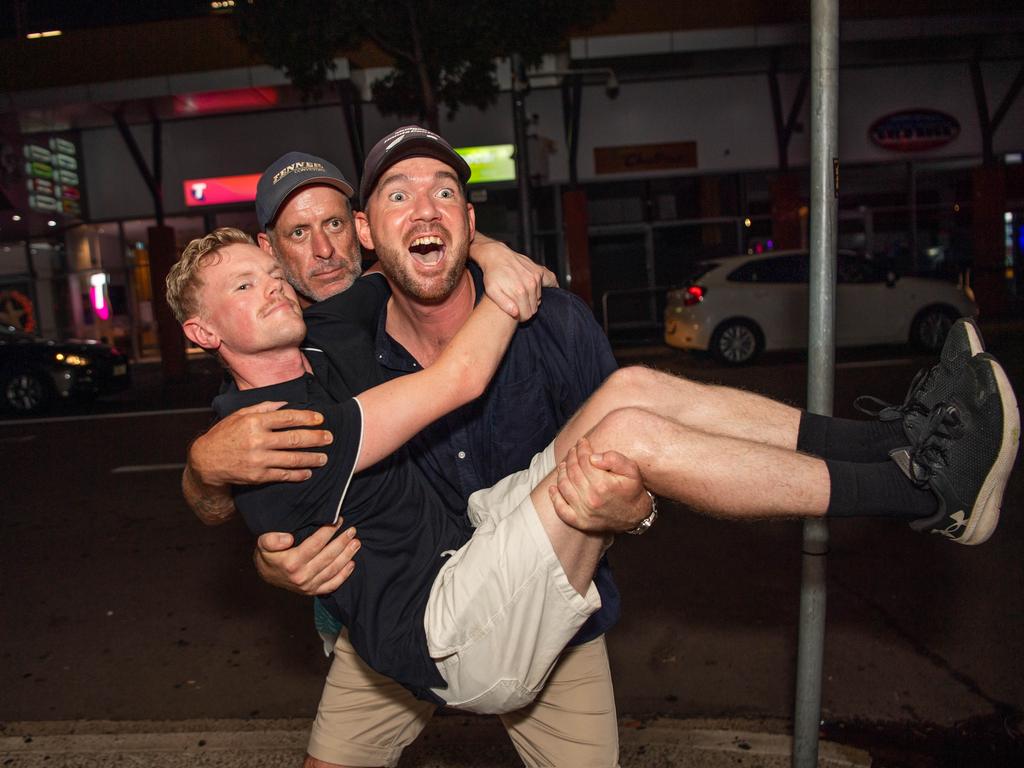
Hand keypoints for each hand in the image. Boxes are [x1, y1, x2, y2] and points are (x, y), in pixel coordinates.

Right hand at [190, 401, 332, 486]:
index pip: (287, 418)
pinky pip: (283, 475)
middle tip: (330, 438)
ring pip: (292, 459)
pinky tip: (308, 472)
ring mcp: (258, 460)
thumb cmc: (225, 434)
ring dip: (312, 458)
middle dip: (316, 438)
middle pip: (294, 439)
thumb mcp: (240, 414)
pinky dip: (298, 474)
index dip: (307, 418)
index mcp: (254, 422)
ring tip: (324, 458)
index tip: (321, 419)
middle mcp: (258, 440)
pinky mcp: (258, 476)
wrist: (206, 462)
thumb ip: (263, 408)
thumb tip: (285, 403)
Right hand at [255, 521, 360, 595]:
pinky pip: (332, 585)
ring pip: (333, 570)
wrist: (266, 575)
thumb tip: (288, 538)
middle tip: (352, 530)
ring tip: (356, 543)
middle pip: (328, 556)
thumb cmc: (268, 555)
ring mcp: (308, 586)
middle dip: (342, 542)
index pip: (315, 544)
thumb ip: (272, 539)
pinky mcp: (313, 591)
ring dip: (347, 556)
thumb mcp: (263, 543)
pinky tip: (352, 563)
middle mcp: (302, 576)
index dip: (328, 531)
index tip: (338, 520)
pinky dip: (344, 575)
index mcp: (291, 563)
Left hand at [473, 233, 556, 320]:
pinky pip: (549, 284)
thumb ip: (503, 304)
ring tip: (521, 296)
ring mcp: (536, 277)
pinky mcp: (539, 271)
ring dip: (532, 299)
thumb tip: (516, 313)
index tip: (515, 314)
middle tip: (517, 306)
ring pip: (539, 299)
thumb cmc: (492, 274)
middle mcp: (530, 284)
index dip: (521, 317)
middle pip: (534, 308)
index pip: (527, 314)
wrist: (495, 256)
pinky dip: (547, 288)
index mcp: (520, 291)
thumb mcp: (492, 291)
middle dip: (526, 309)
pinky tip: (544, 290)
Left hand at [548, 437, 651, 532]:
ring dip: (561, 473)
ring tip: (564, 464)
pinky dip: (555, 498)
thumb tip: (592, 457)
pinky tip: (553, 488)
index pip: (584, 461)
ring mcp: (584, 512)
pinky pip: (561, 510)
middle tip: (573, 450)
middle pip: (572, 472)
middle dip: (571, 457)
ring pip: (564, 487)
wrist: (636, 516)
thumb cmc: (633, 490)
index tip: (582, 441)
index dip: (581, 448)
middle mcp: (591, 499)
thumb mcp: (631, 470)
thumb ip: (614, 459)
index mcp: (602, 485)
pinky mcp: (580, 522)